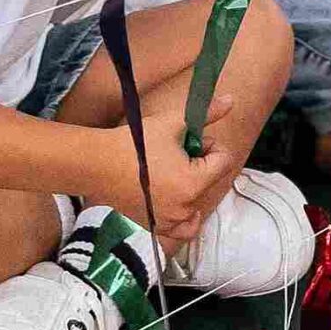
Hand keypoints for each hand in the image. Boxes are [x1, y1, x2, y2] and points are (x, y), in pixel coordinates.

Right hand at [98, 89, 235, 245]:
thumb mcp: (174, 122)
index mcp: (193, 183)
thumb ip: (207, 113)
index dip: (210, 145)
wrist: (98, 164)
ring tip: (170, 171)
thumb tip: (232, 100)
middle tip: (175, 152)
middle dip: (199, 164)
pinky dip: (184, 215)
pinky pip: (182, 228)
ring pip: (198, 202)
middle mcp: (185, 208)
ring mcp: (170, 222)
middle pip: (210, 180)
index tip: (190, 140)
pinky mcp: (156, 227)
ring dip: (192, 186)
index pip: (223, 161)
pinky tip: (175, 198)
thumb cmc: (136, 143)